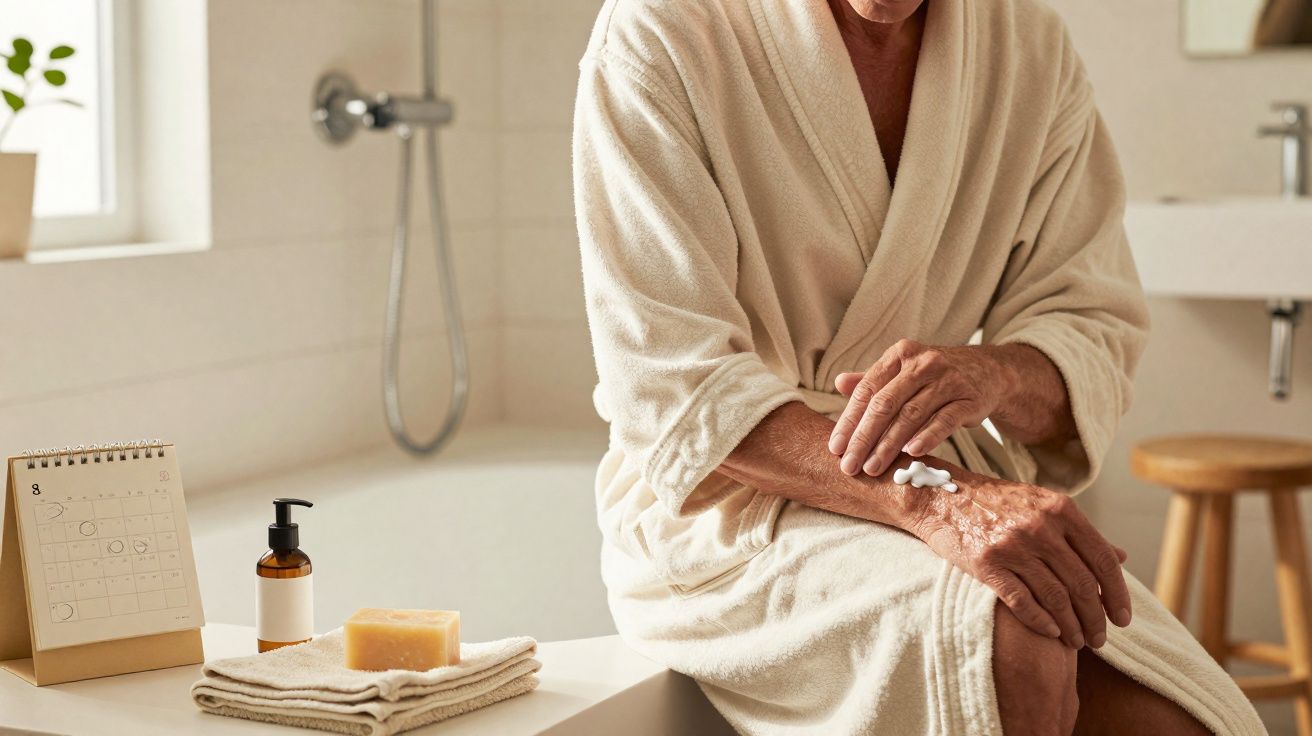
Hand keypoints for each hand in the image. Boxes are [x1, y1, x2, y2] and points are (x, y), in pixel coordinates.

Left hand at [829, 340, 1013, 475]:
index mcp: (900, 355)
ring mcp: (948, 380)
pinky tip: (911, 453)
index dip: (849, 420)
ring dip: (889, 444)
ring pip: (911, 415)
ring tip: (873, 467)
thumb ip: (872, 379)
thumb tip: (839, 383)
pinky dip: (927, 437)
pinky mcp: (970, 399)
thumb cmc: (936, 375)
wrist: (989, 371)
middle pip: (886, 404)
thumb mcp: (904, 370)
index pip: (867, 390)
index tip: (835, 448)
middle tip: (850, 465)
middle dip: (864, 438)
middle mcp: (923, 363)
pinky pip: (945, 420)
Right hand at [905, 466, 1131, 648]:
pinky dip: (1042, 622)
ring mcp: (1012, 545)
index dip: (1118, 594)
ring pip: (1056, 597)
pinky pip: (1023, 601)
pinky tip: (1051, 632)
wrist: (940, 496)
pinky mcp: (986, 563)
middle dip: (1096, 618)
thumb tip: (1122, 556)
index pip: (1103, 559)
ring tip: (1077, 642)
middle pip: (1082, 584)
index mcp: (1060, 509)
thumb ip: (1079, 532)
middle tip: (1100, 639)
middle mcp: (1039, 526)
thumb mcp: (1041, 505)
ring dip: (1071, 626)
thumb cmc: (995, 503)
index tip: (1122, 618)